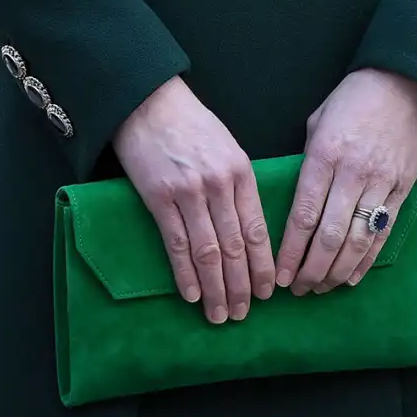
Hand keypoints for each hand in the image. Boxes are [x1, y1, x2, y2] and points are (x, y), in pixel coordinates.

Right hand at [112, 74, 275, 323]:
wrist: (149, 101)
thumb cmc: (190, 123)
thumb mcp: (226, 146)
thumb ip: (238, 183)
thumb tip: (246, 227)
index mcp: (240, 171)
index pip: (257, 229)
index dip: (263, 265)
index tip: (268, 292)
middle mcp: (219, 184)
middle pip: (235, 247)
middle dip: (242, 285)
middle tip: (243, 314)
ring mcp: (189, 192)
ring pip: (208, 252)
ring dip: (216, 289)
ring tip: (221, 315)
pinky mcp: (159, 197)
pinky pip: (177, 244)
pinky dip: (186, 274)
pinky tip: (193, 295)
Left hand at [275, 68, 416, 294]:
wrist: (406, 82)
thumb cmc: (355, 97)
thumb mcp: (320, 120)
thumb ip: (310, 159)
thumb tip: (301, 195)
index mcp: (325, 155)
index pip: (304, 214)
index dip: (290, 251)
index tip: (278, 274)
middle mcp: (352, 174)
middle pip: (329, 236)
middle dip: (310, 269)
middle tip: (296, 289)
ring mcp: (380, 183)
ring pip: (357, 241)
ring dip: (336, 271)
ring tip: (319, 287)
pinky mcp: (402, 189)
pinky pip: (382, 233)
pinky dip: (366, 260)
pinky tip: (350, 277)